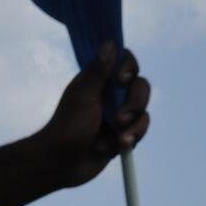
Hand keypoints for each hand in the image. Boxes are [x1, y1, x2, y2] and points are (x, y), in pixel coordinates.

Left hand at [35, 42, 150, 188]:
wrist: (63, 163)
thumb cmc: (67, 128)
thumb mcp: (83, 96)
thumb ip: (98, 71)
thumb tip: (111, 42)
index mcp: (99, 80)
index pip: (125, 62)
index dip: (128, 68)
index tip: (120, 80)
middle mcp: (111, 94)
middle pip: (141, 87)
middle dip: (135, 104)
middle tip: (118, 119)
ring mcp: (119, 114)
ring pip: (143, 112)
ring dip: (133, 127)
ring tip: (117, 140)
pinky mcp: (123, 133)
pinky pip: (140, 131)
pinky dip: (130, 139)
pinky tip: (113, 148)